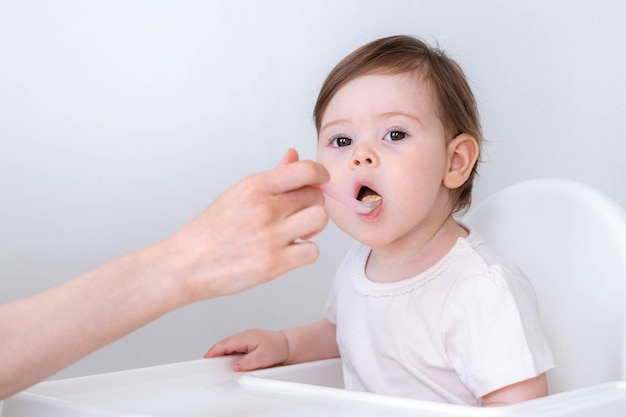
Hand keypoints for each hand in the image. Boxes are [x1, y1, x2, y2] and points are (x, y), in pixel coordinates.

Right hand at [162, 149, 329, 302]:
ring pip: (319, 220)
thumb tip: (294, 155)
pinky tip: (290, 250)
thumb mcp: (238, 193)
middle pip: (316, 195)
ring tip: (298, 231)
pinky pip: (312, 252)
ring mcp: (271, 237)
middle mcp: (265, 208)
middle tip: (299, 212)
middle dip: (313, 202)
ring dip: (313, 226)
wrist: (188, 263)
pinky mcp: (275, 264)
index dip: (320, 173)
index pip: (306, 170)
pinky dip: (305, 252)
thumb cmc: (212, 229)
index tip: (320, 180)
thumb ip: (272, 175)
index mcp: (255, 187)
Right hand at [204, 329, 288, 370]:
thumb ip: (247, 361)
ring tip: (218, 364)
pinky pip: (235, 349)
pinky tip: (230, 362)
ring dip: (223, 354)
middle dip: (216, 353)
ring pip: (229, 347)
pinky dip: (230, 355)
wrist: (287, 345)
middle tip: (209, 363)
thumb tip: (235, 366)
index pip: (225, 344)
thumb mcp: (262, 357)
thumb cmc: (277, 347)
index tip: (207, 358)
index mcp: (245, 337)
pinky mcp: (248, 345)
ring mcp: (245, 340)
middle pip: (224, 345)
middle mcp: (244, 337)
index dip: (214, 351)